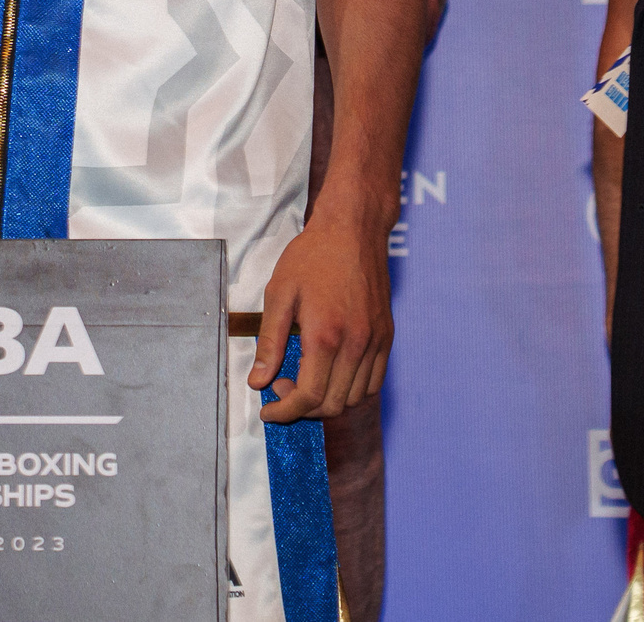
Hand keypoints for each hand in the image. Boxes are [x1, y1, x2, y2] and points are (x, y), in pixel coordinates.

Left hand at [248, 212, 392, 422]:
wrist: (353, 229)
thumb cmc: (313, 256)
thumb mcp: (279, 294)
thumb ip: (269, 342)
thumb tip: (258, 381)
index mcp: (325, 336)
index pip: (308, 398)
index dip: (284, 412)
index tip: (268, 410)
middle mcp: (356, 345)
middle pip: (332, 405)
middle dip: (302, 409)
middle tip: (282, 387)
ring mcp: (375, 342)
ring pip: (354, 399)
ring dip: (327, 401)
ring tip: (305, 379)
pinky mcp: (386, 336)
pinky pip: (373, 382)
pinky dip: (351, 390)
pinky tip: (331, 373)